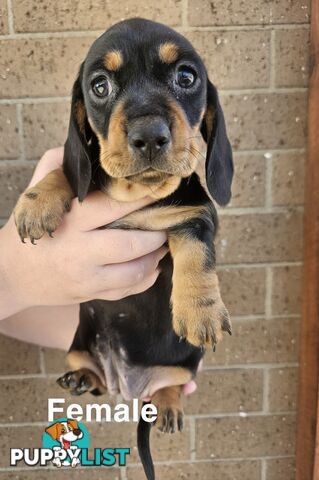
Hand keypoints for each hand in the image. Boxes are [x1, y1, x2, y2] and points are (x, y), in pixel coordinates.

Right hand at [0, 147, 166, 317]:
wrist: (12, 275)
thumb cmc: (29, 230)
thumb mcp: (35, 195)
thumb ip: (54, 168)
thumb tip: (81, 149)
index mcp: (70, 221)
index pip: (115, 206)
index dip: (143, 198)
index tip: (160, 190)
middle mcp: (80, 252)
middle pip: (132, 244)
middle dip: (157, 233)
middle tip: (166, 222)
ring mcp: (87, 278)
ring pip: (135, 271)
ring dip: (156, 257)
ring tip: (162, 244)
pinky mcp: (90, 295)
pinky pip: (127, 290)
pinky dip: (146, 278)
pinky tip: (151, 265)